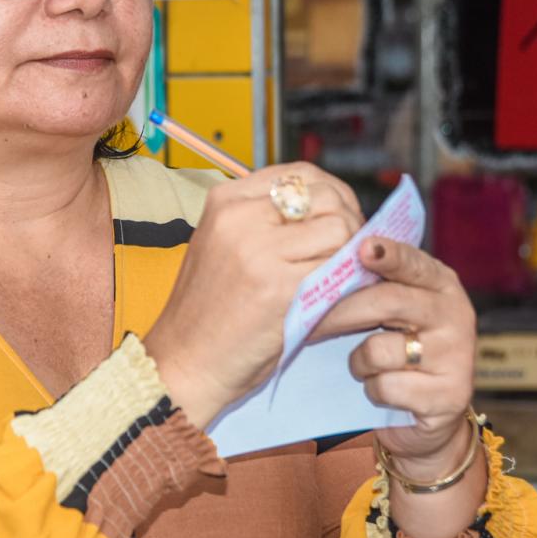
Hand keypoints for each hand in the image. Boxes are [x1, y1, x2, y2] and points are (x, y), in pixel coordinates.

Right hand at [144, 163, 364, 426]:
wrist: (184, 363)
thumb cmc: (209, 311)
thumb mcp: (226, 246)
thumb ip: (268, 222)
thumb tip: (335, 209)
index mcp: (226, 200)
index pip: (302, 174)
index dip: (334, 195)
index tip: (340, 220)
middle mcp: (240, 216)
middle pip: (327, 196)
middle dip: (351, 222)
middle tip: (350, 254)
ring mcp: (259, 251)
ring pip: (340, 229)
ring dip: (353, 254)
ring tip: (341, 277)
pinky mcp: (279, 288)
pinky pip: (338, 269)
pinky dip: (349, 282)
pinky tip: (338, 297)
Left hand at [314, 236, 476, 475]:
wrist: (432, 415)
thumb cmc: (403, 350)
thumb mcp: (395, 312)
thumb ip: (375, 286)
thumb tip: (328, 264)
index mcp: (441, 285)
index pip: (412, 263)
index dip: (388, 254)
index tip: (362, 248)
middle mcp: (455, 314)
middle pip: (385, 302)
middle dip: (338, 313)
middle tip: (307, 323)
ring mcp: (456, 356)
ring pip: (378, 349)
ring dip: (359, 362)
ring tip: (366, 367)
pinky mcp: (449, 396)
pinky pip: (386, 387)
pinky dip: (374, 391)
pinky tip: (384, 391)